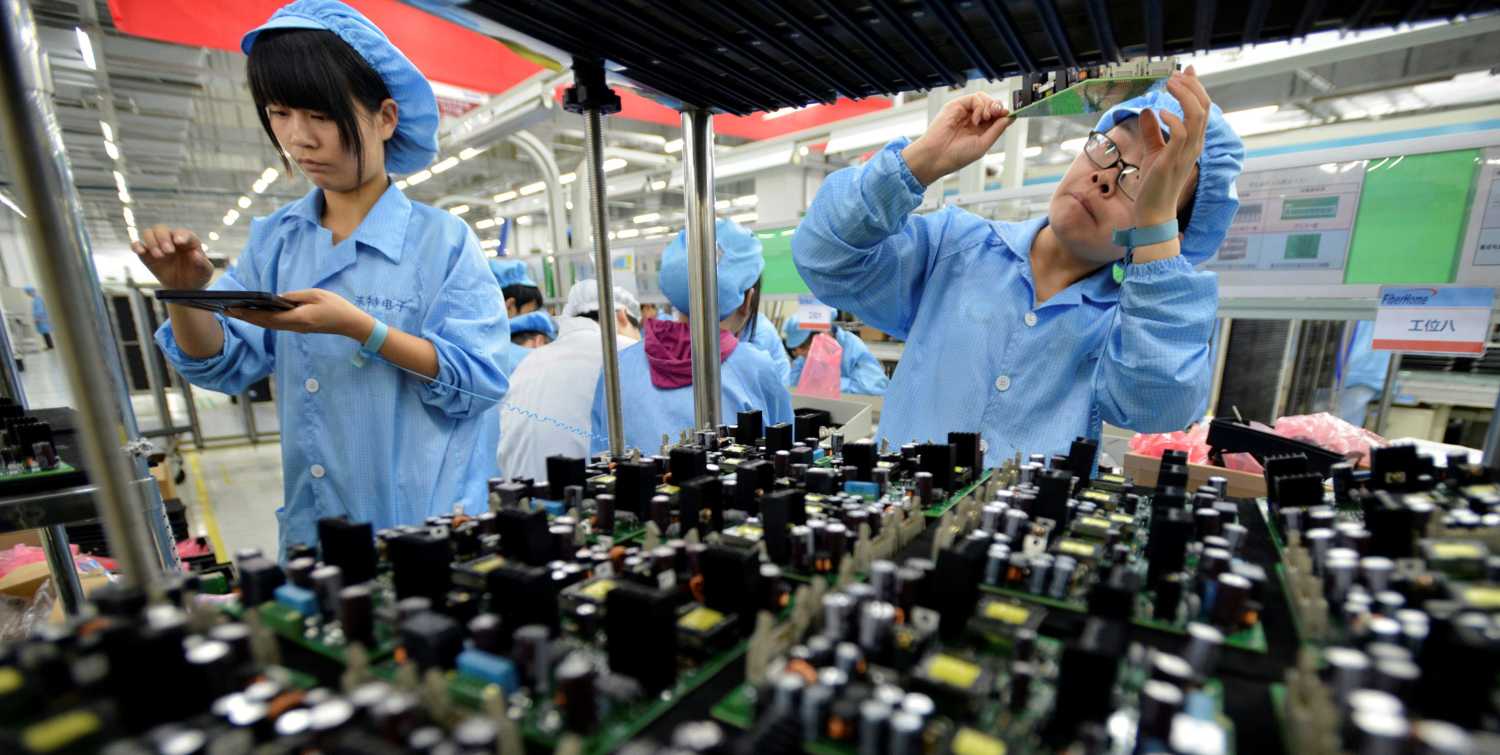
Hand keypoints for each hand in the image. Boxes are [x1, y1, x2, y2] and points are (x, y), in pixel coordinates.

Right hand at [131, 225, 213, 289]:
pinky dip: (136, 245)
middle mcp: (171, 239)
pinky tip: (140, 251)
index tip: (179, 242)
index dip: (181, 235)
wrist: (184, 287)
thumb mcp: (205, 272)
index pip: (183, 233)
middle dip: (163, 238)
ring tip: (159, 256)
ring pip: (148, 233)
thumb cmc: (197, 275)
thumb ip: (202, 263)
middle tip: (169, 252)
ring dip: (151, 242)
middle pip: (161, 229)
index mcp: (188, 240)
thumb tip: (196, 254)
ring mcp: (158, 245)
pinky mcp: (146, 254)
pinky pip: (137, 245)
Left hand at [227, 289, 373, 340]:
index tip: (234, 308)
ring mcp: (296, 329)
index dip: (249, 313)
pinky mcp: (298, 327)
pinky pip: (276, 324)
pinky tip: (255, 314)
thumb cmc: (336, 306)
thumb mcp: (316, 294)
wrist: (350, 323)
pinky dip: (262, 320)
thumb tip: (276, 298)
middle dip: (245, 317)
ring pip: (269, 325)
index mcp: (298, 318)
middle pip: (264, 323)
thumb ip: (294, 296)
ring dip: (252, 319)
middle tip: (226, 310)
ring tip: (236, 312)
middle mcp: (294, 326)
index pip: (268, 317)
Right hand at [900, 92, 1012, 185]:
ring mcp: (964, 112)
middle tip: (996, 115)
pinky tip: (975, 119)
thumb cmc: (956, 156)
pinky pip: (974, 98)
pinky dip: (979, 106)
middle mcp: (972, 119)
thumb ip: (997, 130)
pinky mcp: (956, 106)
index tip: (1008, 115)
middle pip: (991, 104)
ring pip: (983, 98)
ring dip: (989, 106)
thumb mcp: (983, 145)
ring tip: (985, 118)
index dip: (1003, 113)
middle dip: (998, 107)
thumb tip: (1010, 117)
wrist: (936, 156)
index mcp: (980, 130)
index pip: (997, 115)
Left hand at [1132, 66, 1209, 227]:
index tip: (1186, 71)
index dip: (1196, 88)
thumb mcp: (1152, 151)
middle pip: (1204, 107)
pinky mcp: (1173, 160)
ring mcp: (1186, 153)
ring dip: (1184, 96)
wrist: (1153, 211)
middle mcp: (1194, 145)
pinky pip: (1181, 133)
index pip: (1202, 109)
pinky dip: (1173, 118)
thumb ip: (1152, 131)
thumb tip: (1147, 110)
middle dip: (1192, 86)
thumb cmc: (1154, 184)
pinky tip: (1161, 112)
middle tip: (1175, 75)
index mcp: (1192, 142)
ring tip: (1170, 84)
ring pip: (1197, 116)